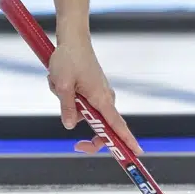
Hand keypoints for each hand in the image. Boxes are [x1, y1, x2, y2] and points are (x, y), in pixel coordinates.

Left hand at [48, 40, 142, 155]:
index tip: (136, 154)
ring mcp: (99, 94)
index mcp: (101, 99)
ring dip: (68, 103)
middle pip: (101, 126)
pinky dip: (68, 95)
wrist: (72, 40)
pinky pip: (80, 102)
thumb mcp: (62, 85)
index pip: (117, 126)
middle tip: (77, 145)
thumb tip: (70, 126)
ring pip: (85, 112)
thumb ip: (68, 108)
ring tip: (58, 84)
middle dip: (87, 131)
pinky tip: (59, 81)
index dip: (126, 141)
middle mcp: (105, 99)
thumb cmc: (68, 59)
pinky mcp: (92, 89)